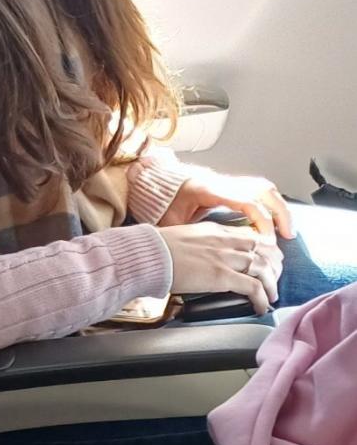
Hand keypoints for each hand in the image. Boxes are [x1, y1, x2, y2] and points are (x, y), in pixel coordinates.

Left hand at [159, 171, 294, 238]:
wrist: (157, 183)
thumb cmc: (164, 204)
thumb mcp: (172, 222)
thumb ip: (187, 238)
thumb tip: (198, 262)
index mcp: (209, 191)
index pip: (246, 201)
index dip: (262, 221)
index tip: (270, 241)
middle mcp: (223, 184)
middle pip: (262, 190)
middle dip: (280, 213)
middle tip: (288, 236)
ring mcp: (228, 182)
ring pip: (263, 187)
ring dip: (279, 208)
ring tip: (287, 231)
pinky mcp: (231, 186)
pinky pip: (258, 190)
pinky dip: (271, 205)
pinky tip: (276, 222)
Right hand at [160, 222, 283, 313]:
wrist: (151, 254)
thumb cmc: (161, 248)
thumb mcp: (188, 236)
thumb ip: (204, 242)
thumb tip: (208, 254)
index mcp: (217, 229)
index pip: (252, 235)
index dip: (266, 248)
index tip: (270, 260)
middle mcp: (225, 240)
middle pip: (264, 250)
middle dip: (275, 265)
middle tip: (275, 279)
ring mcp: (225, 257)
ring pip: (263, 268)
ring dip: (271, 284)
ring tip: (271, 296)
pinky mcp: (221, 275)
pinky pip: (253, 287)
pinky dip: (262, 298)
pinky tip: (261, 306)